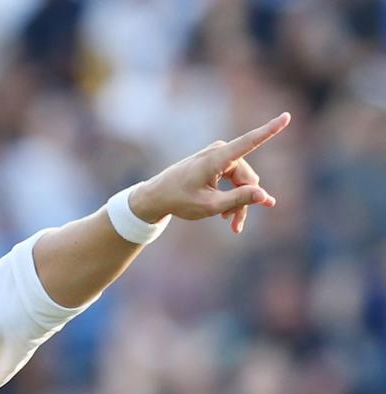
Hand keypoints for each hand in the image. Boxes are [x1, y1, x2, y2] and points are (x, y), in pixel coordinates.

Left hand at [130, 112, 290, 234]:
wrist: (157, 196)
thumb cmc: (179, 200)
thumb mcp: (210, 206)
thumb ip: (238, 199)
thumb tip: (265, 196)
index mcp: (217, 158)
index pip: (249, 142)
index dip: (270, 130)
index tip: (287, 116)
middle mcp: (220, 152)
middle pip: (248, 178)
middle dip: (245, 202)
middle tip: (236, 227)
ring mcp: (219, 156)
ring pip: (243, 182)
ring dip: (239, 203)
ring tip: (231, 224)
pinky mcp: (218, 163)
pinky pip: (234, 180)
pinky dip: (232, 197)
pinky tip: (228, 217)